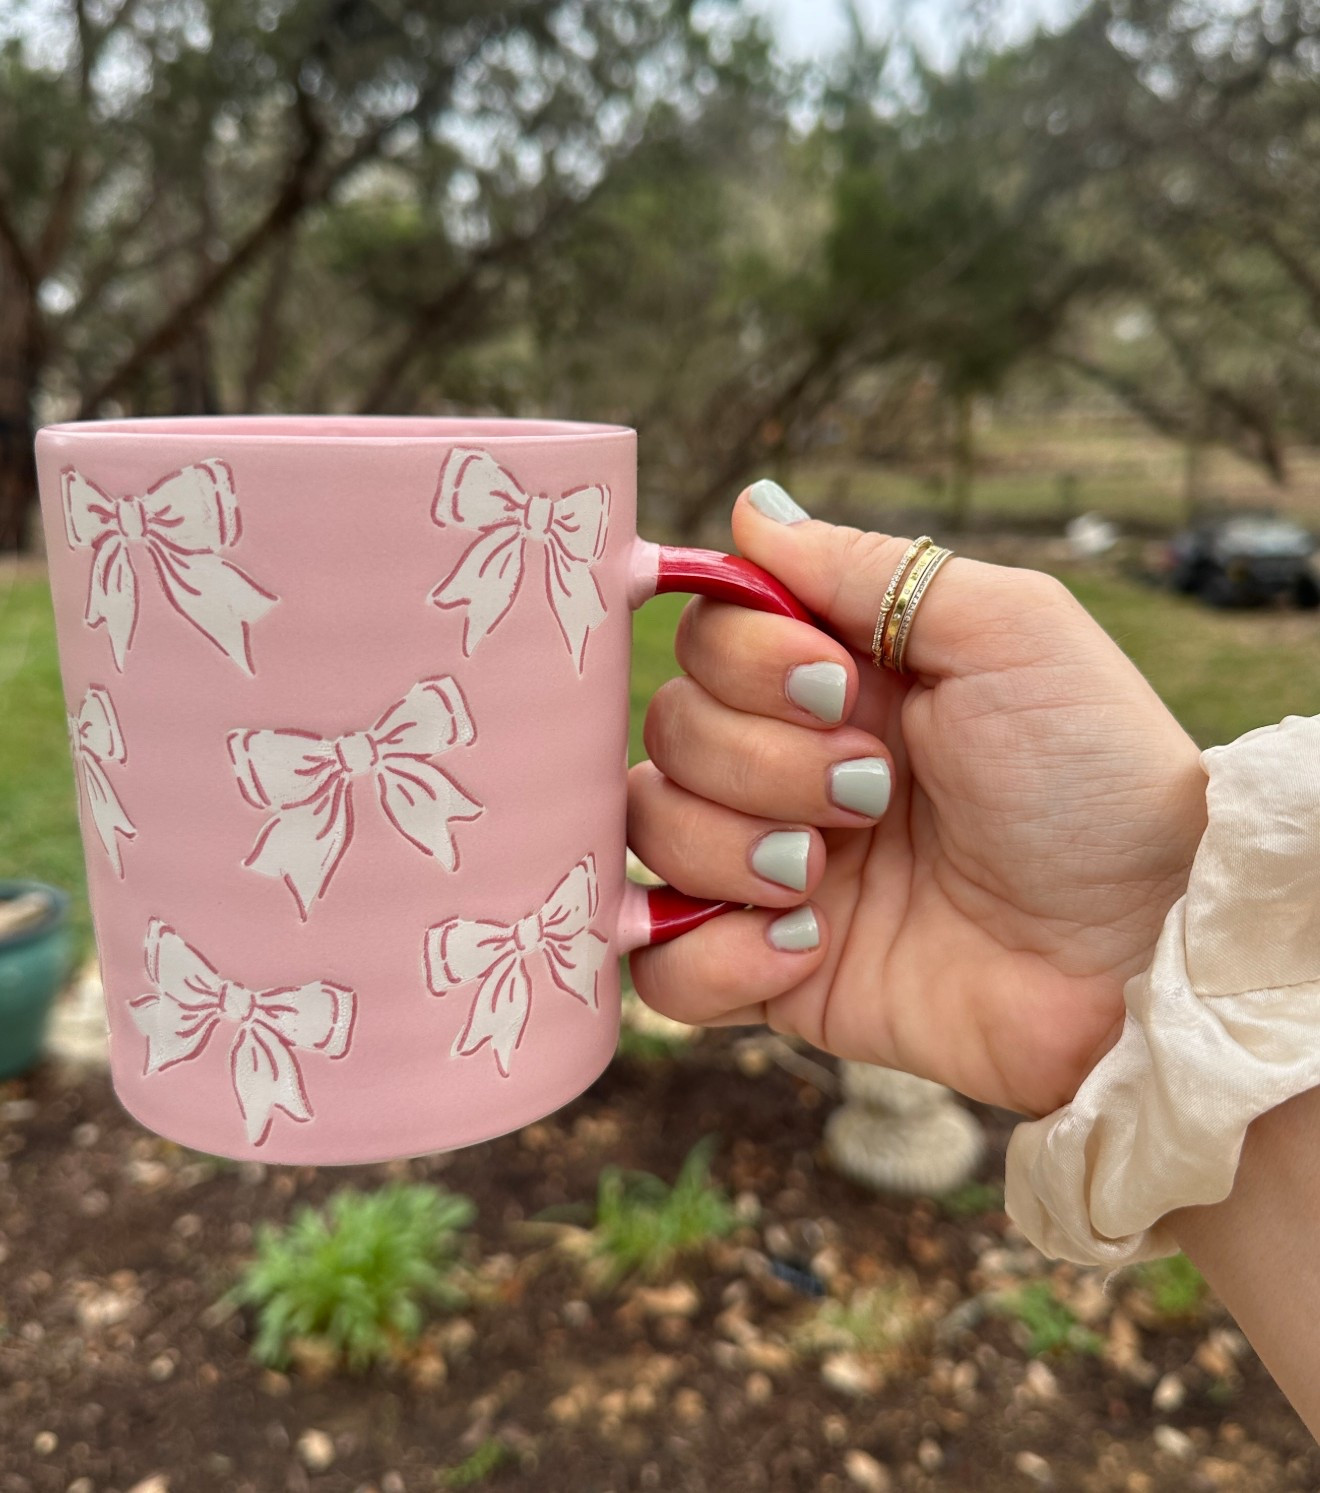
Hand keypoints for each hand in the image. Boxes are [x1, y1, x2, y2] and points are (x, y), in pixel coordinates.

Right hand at [627, 488, 1208, 1117]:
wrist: (1137, 954)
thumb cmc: (1095, 781)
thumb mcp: (1010, 634)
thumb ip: (875, 567)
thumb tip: (751, 508)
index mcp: (841, 681)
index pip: (708, 639)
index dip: (744, 662)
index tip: (837, 689)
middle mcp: (794, 767)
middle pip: (670, 731)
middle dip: (758, 764)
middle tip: (872, 795)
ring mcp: (775, 873)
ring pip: (651, 835)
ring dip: (731, 851)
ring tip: (827, 879)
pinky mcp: (773, 974)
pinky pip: (664, 968)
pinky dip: (710, 955)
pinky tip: (804, 950)